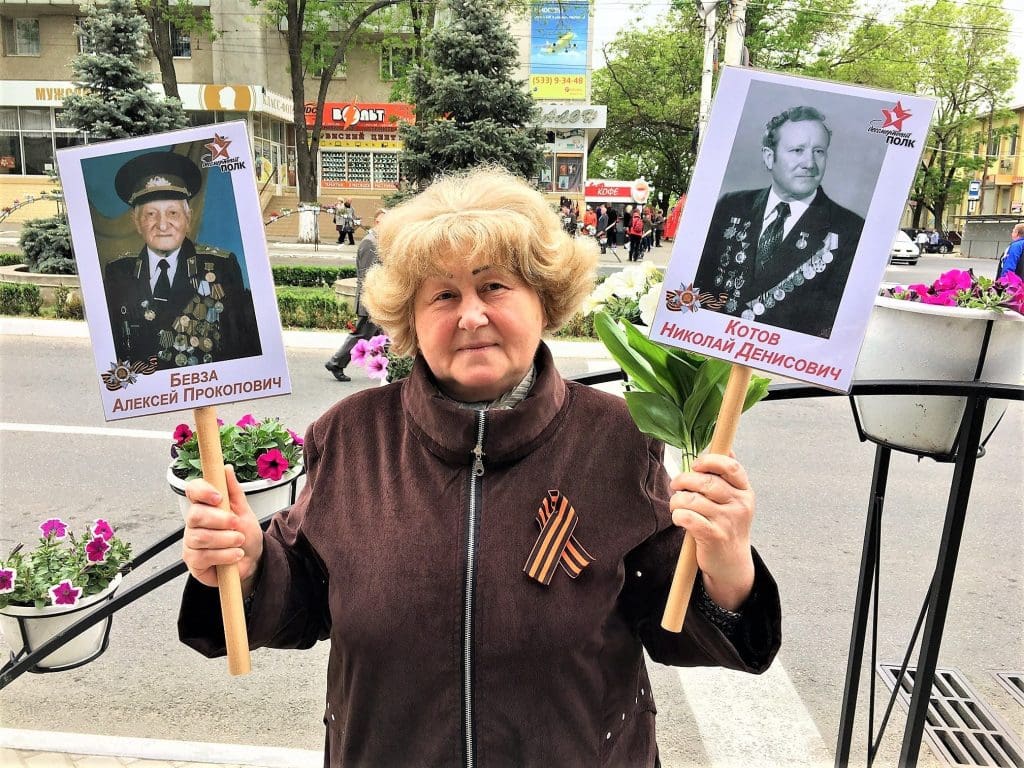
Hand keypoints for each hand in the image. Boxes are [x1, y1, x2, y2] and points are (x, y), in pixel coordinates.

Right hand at [181, 466, 263, 589]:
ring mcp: (191, 541)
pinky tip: (235, 554)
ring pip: (201, 537)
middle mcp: (194, 522)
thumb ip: (234, 491)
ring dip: (226, 539)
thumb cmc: (245, 534)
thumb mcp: (244, 511)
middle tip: (236, 523)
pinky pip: (204, 556)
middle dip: (220, 519)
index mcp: (205, 505)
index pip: (193, 490)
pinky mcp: (193, 561)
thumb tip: (226, 469)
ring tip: (240, 541)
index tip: (218, 497)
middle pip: (195, 515)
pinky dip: (225, 555)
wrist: (252, 560)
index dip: (202, 491)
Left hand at [669, 453, 755, 610]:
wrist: (731, 562)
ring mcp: (727, 522)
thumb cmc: (727, 524)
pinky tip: (679, 517)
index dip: (710, 461)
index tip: (696, 464)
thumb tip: (726, 447)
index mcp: (744, 491)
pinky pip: (688, 518)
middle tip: (676, 484)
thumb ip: (728, 476)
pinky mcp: (714, 537)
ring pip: (693, 500)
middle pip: (707, 482)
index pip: (731, 467)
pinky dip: (678, 515)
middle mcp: (739, 505)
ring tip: (677, 505)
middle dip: (684, 480)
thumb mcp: (735, 499)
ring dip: (677, 500)